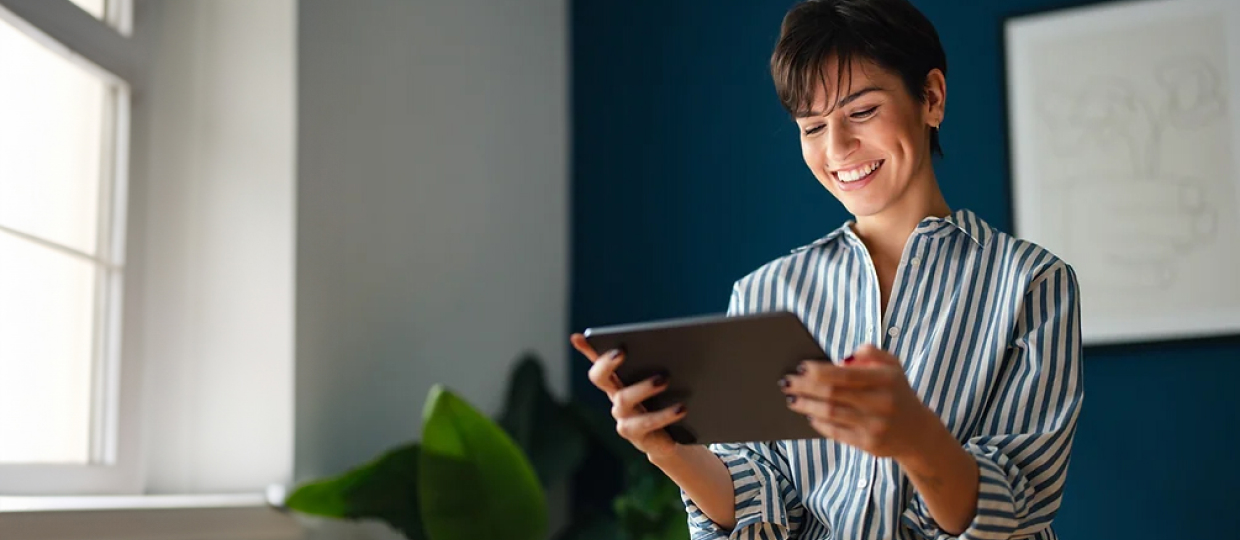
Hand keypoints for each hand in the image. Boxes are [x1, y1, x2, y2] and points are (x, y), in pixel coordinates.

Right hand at [570, 334, 686, 459]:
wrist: (675, 438)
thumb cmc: (667, 402)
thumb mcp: (664, 379)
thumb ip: (661, 361)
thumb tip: (675, 338)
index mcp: (618, 381)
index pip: (598, 361)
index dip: (587, 349)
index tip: (582, 336)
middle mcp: (615, 398)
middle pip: (600, 378)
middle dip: (607, 363)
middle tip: (622, 351)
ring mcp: (623, 418)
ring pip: (624, 399)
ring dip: (643, 387)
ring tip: (664, 379)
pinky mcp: (637, 436)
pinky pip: (646, 423)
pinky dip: (664, 415)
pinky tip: (682, 407)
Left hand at [779, 344, 937, 459]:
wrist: (918, 433)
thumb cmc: (897, 392)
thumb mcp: (892, 366)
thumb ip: (871, 352)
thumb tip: (842, 359)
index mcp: (885, 380)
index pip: (844, 374)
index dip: (818, 371)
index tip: (799, 367)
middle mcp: (881, 403)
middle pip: (832, 394)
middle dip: (804, 387)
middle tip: (785, 382)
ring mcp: (875, 426)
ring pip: (831, 414)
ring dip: (806, 405)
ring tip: (791, 399)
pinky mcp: (869, 445)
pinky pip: (836, 433)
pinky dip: (819, 423)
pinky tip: (808, 414)